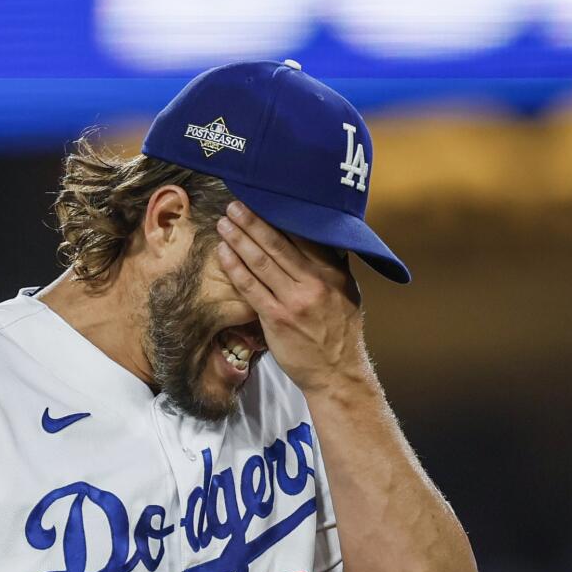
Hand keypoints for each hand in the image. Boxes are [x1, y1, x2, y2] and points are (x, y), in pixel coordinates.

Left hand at [214, 202, 368, 395]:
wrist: (337, 372)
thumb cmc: (340, 331)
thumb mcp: (347, 292)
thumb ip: (333, 265)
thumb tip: (322, 236)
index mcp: (332, 272)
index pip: (303, 235)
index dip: (280, 215)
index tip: (264, 198)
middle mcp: (314, 282)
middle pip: (277, 243)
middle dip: (252, 221)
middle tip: (235, 204)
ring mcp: (294, 301)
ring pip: (261, 262)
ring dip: (239, 239)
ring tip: (224, 223)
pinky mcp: (276, 319)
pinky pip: (251, 288)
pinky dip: (235, 268)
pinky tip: (223, 253)